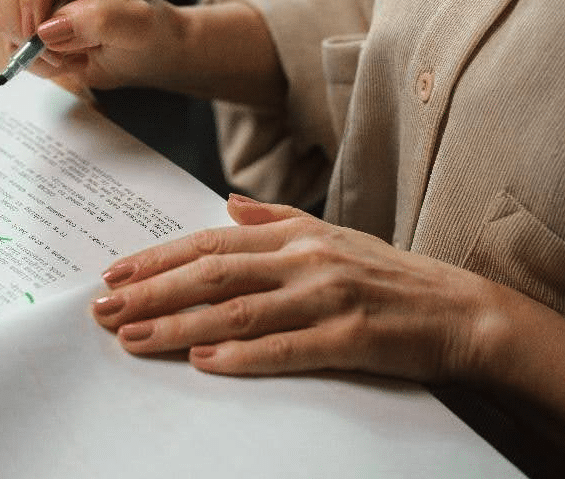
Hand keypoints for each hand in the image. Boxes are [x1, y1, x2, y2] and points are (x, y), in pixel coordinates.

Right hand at [0, 0, 183, 89]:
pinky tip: (63, 59)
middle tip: (55, 50)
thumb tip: (52, 28)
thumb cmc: (152, 33)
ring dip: (31, 47)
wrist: (147, 54)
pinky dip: (31, 58)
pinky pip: (6, 35)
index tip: (43, 26)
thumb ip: (104, 21)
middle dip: (23, 23)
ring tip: (71, 56)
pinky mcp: (27, 11)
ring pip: (0, 10)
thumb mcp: (141, 28)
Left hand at [90, 194, 503, 382]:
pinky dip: (241, 356)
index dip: (159, 257)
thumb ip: (277, 218)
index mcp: (298, 235)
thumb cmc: (392, 277)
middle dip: (151, 292)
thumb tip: (227, 201)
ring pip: (237, 311)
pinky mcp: (351, 338)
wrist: (461, 310)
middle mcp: (307, 260)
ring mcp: (328, 297)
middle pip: (213, 273)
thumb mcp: (334, 234)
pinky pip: (286, 347)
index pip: (212, 240)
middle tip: (102, 309)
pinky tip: (203, 363)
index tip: (114, 273)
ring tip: (132, 339)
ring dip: (178, 326)